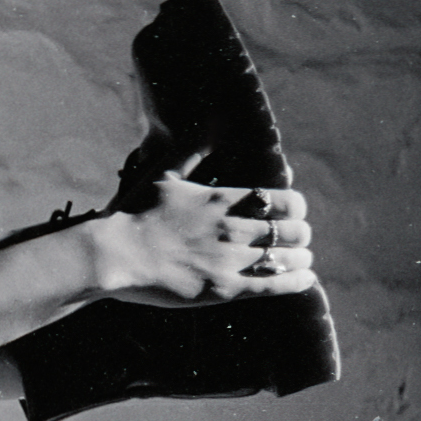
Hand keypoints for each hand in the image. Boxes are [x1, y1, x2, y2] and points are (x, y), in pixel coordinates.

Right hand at [90, 173, 313, 306]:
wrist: (114, 254)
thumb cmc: (132, 215)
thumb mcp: (162, 176)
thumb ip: (189, 154)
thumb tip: (205, 131)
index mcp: (223, 199)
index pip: (282, 200)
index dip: (295, 207)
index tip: (293, 213)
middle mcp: (233, 227)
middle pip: (291, 229)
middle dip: (300, 233)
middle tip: (298, 239)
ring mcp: (230, 259)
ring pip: (286, 256)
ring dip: (301, 258)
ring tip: (303, 261)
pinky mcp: (223, 289)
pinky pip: (273, 284)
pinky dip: (296, 281)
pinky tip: (306, 278)